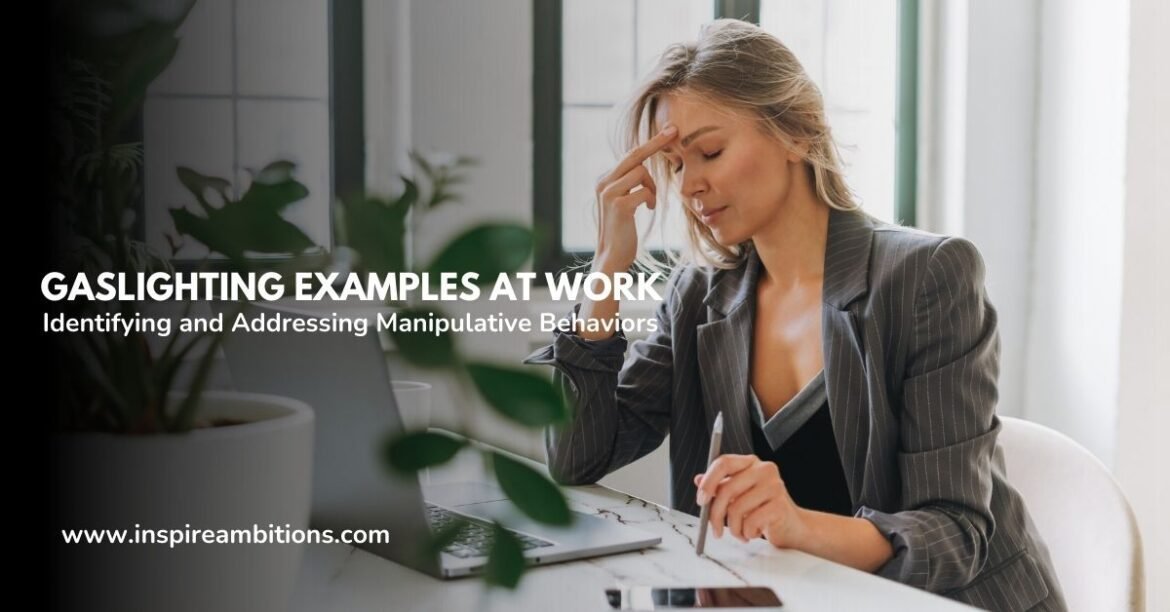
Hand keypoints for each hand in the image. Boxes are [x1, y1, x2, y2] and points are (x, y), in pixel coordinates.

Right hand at [592, 125, 676, 270]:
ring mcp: (609, 193)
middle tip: (674, 131)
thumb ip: (628, 185)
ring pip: (641, 173)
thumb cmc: (622, 231)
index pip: (629, 155)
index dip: (650, 142)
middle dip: (656, 143)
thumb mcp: (623, 203)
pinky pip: (645, 191)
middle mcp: (603, 182)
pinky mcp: (619, 205)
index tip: (668, 130)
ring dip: (652, 188)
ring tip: (650, 202)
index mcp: (604, 180)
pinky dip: (651, 199)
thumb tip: (642, 168)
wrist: (611, 256)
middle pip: (634, 155)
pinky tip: (648, 209)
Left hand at [694, 454, 807, 546]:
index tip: (701, 500)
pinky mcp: (780, 504)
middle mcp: (763, 469)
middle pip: (726, 489)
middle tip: (715, 529)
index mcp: (750, 463)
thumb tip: (698, 480)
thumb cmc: (763, 510)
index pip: (723, 463)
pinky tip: (754, 532)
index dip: (708, 482)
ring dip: (734, 528)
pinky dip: (747, 532)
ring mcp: (774, 485)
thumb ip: (720, 487)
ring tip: (741, 532)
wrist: (792, 526)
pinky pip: (751, 521)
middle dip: (716, 514)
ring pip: (737, 508)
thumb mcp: (738, 496)